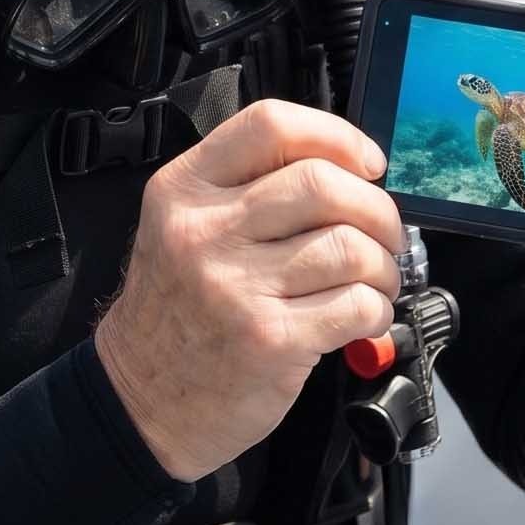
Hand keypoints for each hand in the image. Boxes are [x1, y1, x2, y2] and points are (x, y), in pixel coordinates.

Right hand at [94, 101, 401, 482]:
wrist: (141, 399)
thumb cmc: (176, 312)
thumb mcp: (181, 228)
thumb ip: (246, 191)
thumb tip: (349, 174)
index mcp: (183, 190)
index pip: (270, 125)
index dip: (337, 136)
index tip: (367, 162)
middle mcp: (204, 232)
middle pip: (323, 183)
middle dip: (376, 208)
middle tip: (383, 232)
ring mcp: (236, 287)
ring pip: (350, 246)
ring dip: (382, 264)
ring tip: (372, 280)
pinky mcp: (271, 340)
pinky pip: (356, 304)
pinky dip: (376, 308)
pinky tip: (360, 315)